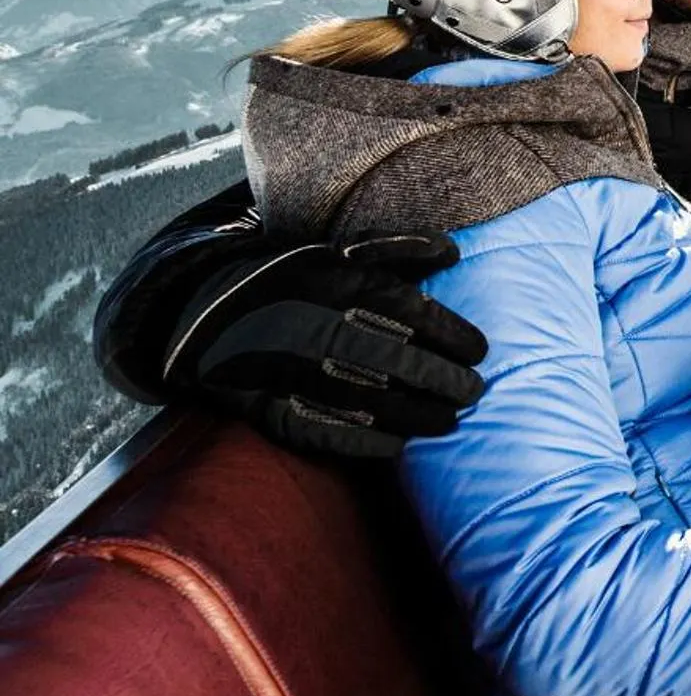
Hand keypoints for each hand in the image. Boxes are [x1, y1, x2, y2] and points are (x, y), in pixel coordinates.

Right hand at [172, 234, 487, 460]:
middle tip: (474, 392)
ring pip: (363, 399)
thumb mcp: (337, 252)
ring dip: (413, 416)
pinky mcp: (265, 405)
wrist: (206, 313)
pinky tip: (395, 446)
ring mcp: (288, 369)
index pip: (411, 313)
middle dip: (442, 380)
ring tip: (447, 423)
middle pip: (393, 359)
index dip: (452, 336)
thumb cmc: (292, 280)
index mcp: (337, 284)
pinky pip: (320, 429)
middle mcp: (315, 325)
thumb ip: (397, 250)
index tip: (480, 352)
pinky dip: (362, 441)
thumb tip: (453, 253)